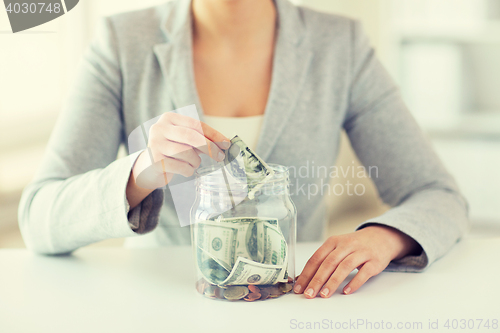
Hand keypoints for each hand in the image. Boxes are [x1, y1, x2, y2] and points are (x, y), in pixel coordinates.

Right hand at [127, 112, 229, 207]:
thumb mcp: (185, 140)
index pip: (195, 124)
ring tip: (194, 163)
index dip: (213, 134)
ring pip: (186, 153)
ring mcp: (155, 144)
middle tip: (220, 156)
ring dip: (196, 161)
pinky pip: (181, 166)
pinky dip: (188, 170)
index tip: (227, 143)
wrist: (149, 167)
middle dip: (209, 147)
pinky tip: (185, 169)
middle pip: (191, 136)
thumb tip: (226, 142)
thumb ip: (202, 138)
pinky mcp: (155, 161)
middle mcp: (159, 128)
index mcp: (168, 118)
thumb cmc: (172, 151)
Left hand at [294, 225, 420, 298]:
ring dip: (333, 281)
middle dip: (317, 280)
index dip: (306, 273)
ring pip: (344, 266)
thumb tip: (304, 279)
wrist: (381, 237)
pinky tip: (346, 291)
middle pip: (328, 263)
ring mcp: (361, 252)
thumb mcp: (337, 248)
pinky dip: (354, 282)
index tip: (299, 287)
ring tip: (324, 295)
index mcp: (333, 242)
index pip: (316, 258)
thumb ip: (323, 261)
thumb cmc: (354, 246)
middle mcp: (346, 245)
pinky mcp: (374, 261)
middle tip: (309, 294)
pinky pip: (364, 272)